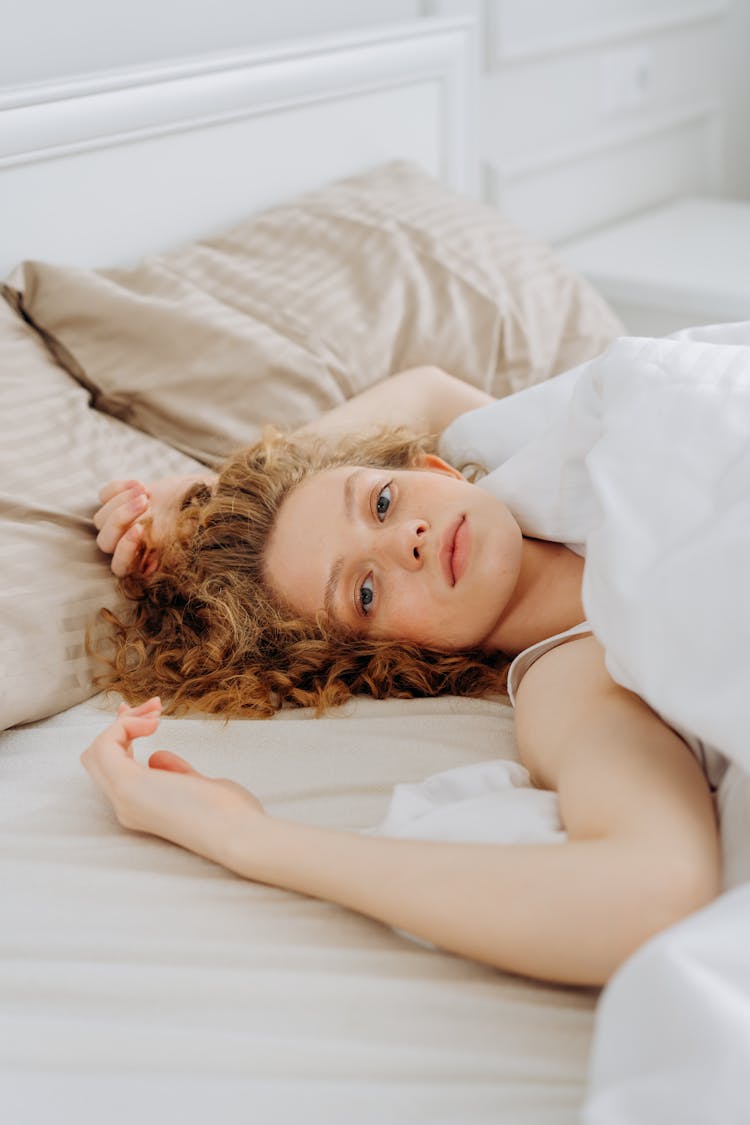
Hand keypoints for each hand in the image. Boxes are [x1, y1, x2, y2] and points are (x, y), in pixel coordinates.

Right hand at [81, 699, 265, 869]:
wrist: (239, 834)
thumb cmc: (230, 815)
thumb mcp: (198, 786)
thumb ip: (175, 772)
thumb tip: (156, 757)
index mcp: (141, 807)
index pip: (114, 768)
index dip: (124, 737)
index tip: (147, 716)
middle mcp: (125, 805)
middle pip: (98, 757)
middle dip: (121, 725)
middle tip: (152, 708)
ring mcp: (123, 797)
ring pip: (96, 751)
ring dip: (125, 722)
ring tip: (156, 714)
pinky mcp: (127, 785)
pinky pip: (105, 746)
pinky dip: (124, 726)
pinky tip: (153, 724)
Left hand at [93, 473, 213, 577]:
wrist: (203, 497)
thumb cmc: (199, 522)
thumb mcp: (188, 538)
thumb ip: (171, 552)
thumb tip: (157, 561)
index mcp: (142, 563)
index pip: (120, 566)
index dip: (125, 549)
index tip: (140, 529)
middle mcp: (127, 546)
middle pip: (105, 542)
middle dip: (122, 519)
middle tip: (145, 503)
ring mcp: (119, 524)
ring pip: (100, 519)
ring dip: (121, 502)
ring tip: (147, 492)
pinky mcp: (117, 502)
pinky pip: (103, 496)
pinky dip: (117, 489)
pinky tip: (140, 484)